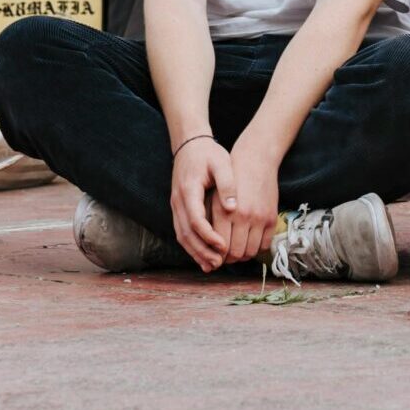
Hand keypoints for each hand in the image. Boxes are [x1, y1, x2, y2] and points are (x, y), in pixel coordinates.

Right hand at [169, 135, 234, 271]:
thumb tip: (233, 208)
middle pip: (186, 232)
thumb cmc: (208, 153)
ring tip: (212, 266)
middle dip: (202, 250)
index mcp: (189, 190)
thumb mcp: (221, 163)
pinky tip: (203, 256)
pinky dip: (191, 246)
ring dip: (195, 252)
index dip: (208, 235)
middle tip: (218, 263)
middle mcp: (178, 200)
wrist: (189, 144)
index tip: (223, 246)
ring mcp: (176, 205)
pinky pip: (182, 232)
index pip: (195, 219)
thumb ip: (227, 184)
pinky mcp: (178, 208)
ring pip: (181, 235)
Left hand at [217, 141, 282, 265]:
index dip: (216, 255)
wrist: (255, 159)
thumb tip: (208, 246)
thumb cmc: (230, 178)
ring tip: (238, 249)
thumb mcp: (215, 196)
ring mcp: (260, 218)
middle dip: (229, 258)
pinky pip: (265, 245)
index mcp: (224, 211)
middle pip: (236, 253)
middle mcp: (243, 216)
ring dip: (243, 255)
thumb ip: (211, 220)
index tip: (215, 254)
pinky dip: (257, 247)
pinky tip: (250, 241)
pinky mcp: (271, 217)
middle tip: (225, 255)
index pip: (220, 247)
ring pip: (250, 252)